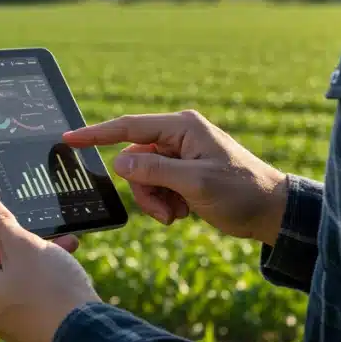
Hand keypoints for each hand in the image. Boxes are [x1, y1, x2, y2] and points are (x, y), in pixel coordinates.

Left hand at [0, 190, 100, 341]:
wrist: (87, 339)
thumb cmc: (48, 292)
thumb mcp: (23, 247)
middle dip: (1, 234)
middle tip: (13, 213)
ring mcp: (6, 313)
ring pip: (9, 269)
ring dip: (28, 247)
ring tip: (52, 231)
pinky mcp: (28, 318)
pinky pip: (27, 284)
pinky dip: (41, 266)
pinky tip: (67, 247)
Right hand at [62, 109, 287, 244]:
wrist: (271, 211)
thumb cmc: (241, 192)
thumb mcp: (195, 182)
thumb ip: (155, 170)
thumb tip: (120, 161)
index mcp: (182, 127)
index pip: (129, 127)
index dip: (97, 133)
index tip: (69, 138)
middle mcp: (179, 136)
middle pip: (135, 159)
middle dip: (144, 190)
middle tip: (165, 213)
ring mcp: (181, 155)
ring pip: (144, 177)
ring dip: (155, 201)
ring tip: (178, 215)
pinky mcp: (184, 173)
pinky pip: (157, 187)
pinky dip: (165, 204)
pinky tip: (186, 212)